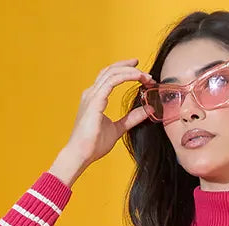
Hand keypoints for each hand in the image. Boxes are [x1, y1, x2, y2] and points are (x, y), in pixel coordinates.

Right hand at [59, 58, 152, 174]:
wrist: (80, 154)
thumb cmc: (93, 144)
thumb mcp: (118, 129)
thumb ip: (131, 118)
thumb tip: (147, 110)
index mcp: (95, 98)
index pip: (110, 77)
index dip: (125, 71)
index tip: (141, 73)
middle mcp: (92, 93)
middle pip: (111, 70)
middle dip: (130, 67)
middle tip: (147, 74)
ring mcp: (92, 95)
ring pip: (113, 73)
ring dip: (131, 72)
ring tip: (146, 77)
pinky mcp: (95, 101)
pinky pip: (112, 81)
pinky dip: (126, 76)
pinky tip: (138, 78)